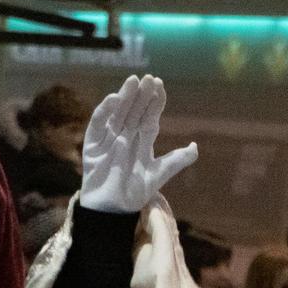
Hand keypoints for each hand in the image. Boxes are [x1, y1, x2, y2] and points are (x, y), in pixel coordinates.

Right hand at [79, 75, 198, 213]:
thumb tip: (195, 146)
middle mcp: (126, 136)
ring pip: (118, 113)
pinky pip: (98, 124)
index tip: (160, 85)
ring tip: (133, 81)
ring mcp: (108, 139)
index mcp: (142, 141)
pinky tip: (114, 99)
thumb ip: (177, 160)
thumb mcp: (159, 174)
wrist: (112, 209)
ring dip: (125, 97)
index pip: (150, 117)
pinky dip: (105, 111)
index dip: (155, 102)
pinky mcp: (92, 145)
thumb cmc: (134, 193)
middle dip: (141, 95)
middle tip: (148, 78)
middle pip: (135, 111)